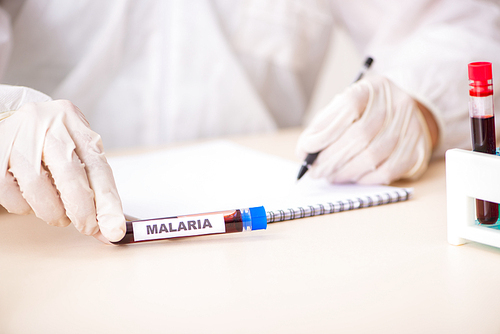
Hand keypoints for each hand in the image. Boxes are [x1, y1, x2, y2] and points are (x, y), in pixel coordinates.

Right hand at [0, 86, 125, 241]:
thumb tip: (108, 227)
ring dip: (52, 211)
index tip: (115, 230)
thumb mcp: (77, 151)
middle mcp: (47, 125)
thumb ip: (94, 185)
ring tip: (58, 214)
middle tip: (87, 228)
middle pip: (70, 174)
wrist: (9, 120)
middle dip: (82, 210)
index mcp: (73, 122)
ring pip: (38, 186)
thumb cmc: (50, 141)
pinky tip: (32, 201)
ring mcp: (18, 137)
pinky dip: (25, 207)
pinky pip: (11, 193)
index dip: (108, 203)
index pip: (98, 166)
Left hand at [297, 75, 432, 184]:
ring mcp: (409, 126)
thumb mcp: (343, 107)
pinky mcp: (416, 148)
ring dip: (345, 172)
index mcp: (372, 89)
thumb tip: (304, 151)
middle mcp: (395, 104)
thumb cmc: (363, 112)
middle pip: (359, 136)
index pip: (348, 107)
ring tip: (331, 176)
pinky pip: (388, 170)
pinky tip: (353, 177)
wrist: (403, 112)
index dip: (324, 131)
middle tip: (316, 171)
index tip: (306, 149)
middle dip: (331, 159)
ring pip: (373, 156)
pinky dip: (365, 178)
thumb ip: (324, 125)